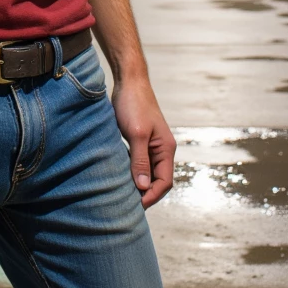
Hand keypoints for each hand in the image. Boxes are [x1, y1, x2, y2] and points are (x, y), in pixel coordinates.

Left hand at [109, 74, 175, 208]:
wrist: (129, 82)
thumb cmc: (134, 105)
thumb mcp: (136, 134)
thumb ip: (140, 160)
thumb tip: (142, 186)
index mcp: (166, 149)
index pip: (165, 182)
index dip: (152, 195)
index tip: (136, 205)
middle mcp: (162, 150)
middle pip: (158, 180)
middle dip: (146, 194)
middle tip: (127, 205)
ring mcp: (152, 146)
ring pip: (148, 173)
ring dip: (138, 185)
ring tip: (123, 196)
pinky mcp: (140, 141)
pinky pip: (139, 164)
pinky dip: (132, 173)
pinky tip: (120, 178)